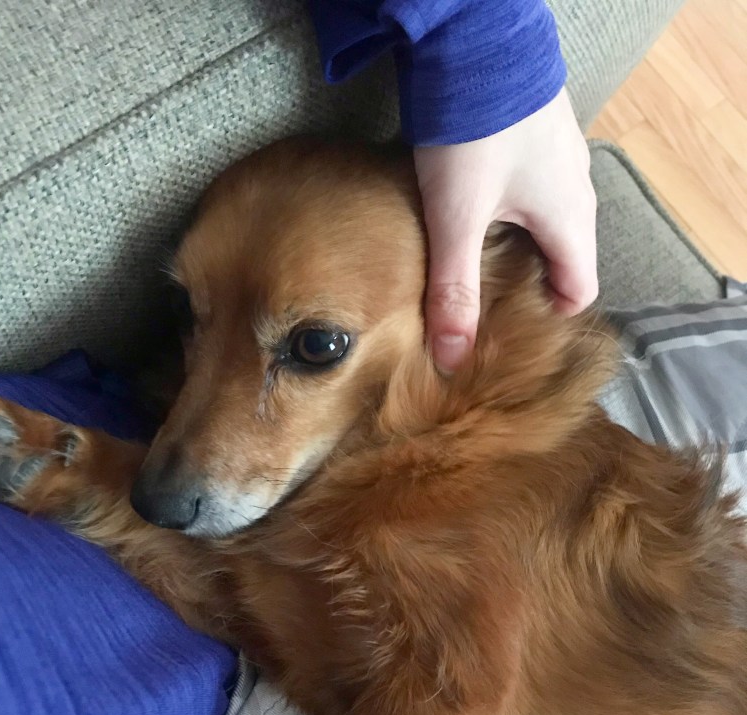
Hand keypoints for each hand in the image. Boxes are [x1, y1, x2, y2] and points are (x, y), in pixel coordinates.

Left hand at [414, 88, 597, 372]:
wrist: (473, 37)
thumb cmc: (474, 131)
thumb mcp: (457, 220)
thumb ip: (454, 289)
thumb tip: (453, 360)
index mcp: (569, 218)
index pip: (579, 287)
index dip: (550, 315)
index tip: (511, 330)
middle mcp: (574, 190)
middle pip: (561, 257)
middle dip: (526, 285)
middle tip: (481, 305)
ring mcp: (555, 158)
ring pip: (543, 222)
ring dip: (513, 247)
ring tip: (467, 263)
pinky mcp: (530, 136)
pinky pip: (529, 190)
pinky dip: (505, 212)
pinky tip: (467, 211)